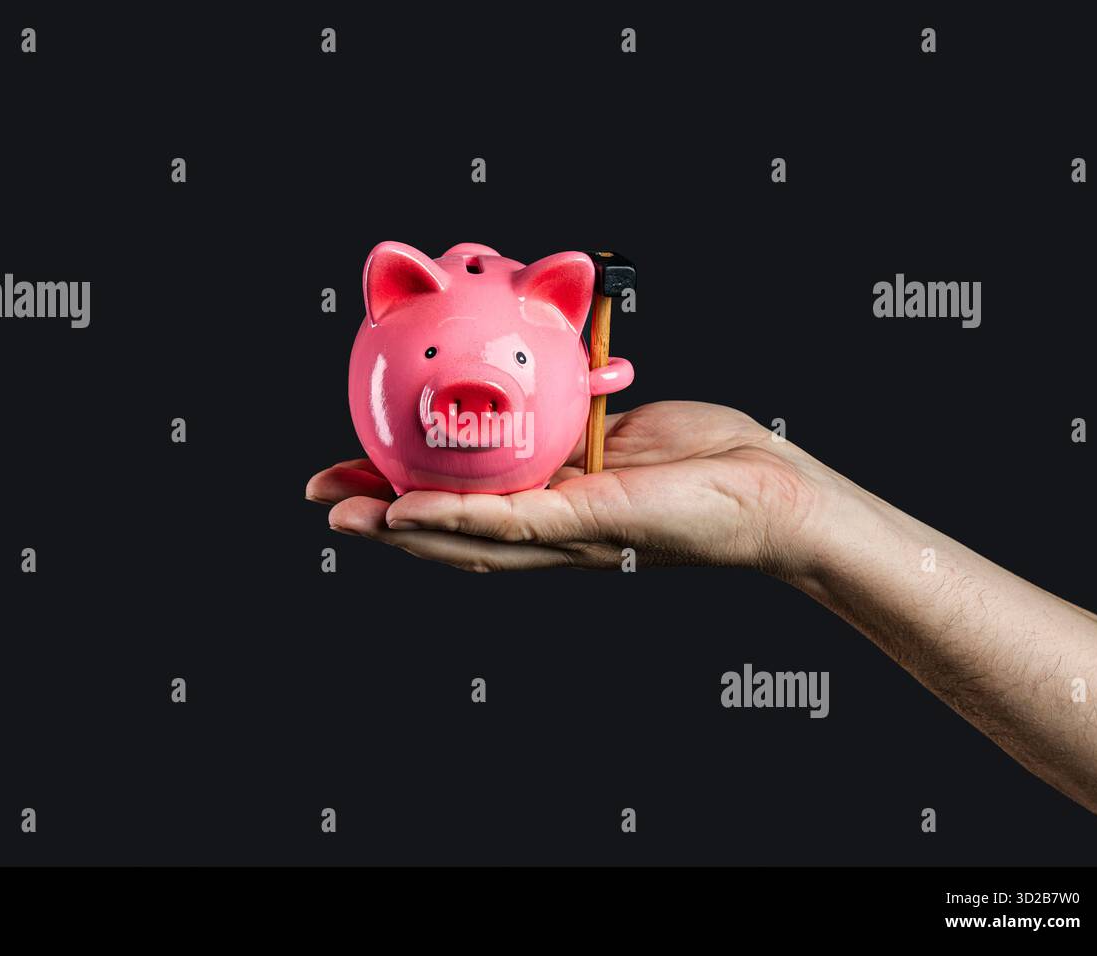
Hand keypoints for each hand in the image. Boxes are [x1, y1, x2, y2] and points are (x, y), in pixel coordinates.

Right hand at [305, 401, 833, 573]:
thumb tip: (531, 380)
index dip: (400, 495)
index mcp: (552, 504)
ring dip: (402, 529)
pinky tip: (409, 511)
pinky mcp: (594, 524)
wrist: (773, 490)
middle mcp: (552, 531)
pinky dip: (458, 516)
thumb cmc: (707, 457)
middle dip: (381, 523)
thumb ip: (569, 418)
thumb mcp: (618, 425)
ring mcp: (570, 533)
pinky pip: (516, 520)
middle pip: (450, 532)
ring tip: (349, 519)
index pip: (463, 504)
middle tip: (323, 506)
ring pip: (470, 537)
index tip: (350, 477)